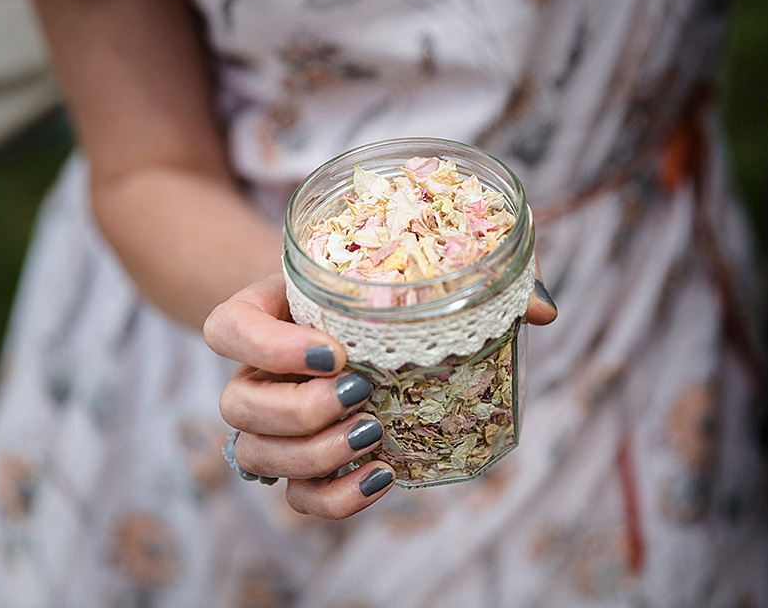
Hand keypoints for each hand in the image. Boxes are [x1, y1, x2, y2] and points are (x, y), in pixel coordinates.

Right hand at [204, 272, 556, 519]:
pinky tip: (380, 477)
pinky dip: (333, 498)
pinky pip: (295, 498)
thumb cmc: (372, 293)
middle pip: (237, 404)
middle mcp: (257, 371)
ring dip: (315, 455)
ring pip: (257, 456)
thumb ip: (469, 277)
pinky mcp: (299, 464)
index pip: (226, 328)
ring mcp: (271, 423)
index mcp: (266, 313)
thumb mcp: (404, 270)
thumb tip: (540, 310)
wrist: (346, 323)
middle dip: (298, 409)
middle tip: (361, 394)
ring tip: (375, 435)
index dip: (265, 344)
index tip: (334, 349)